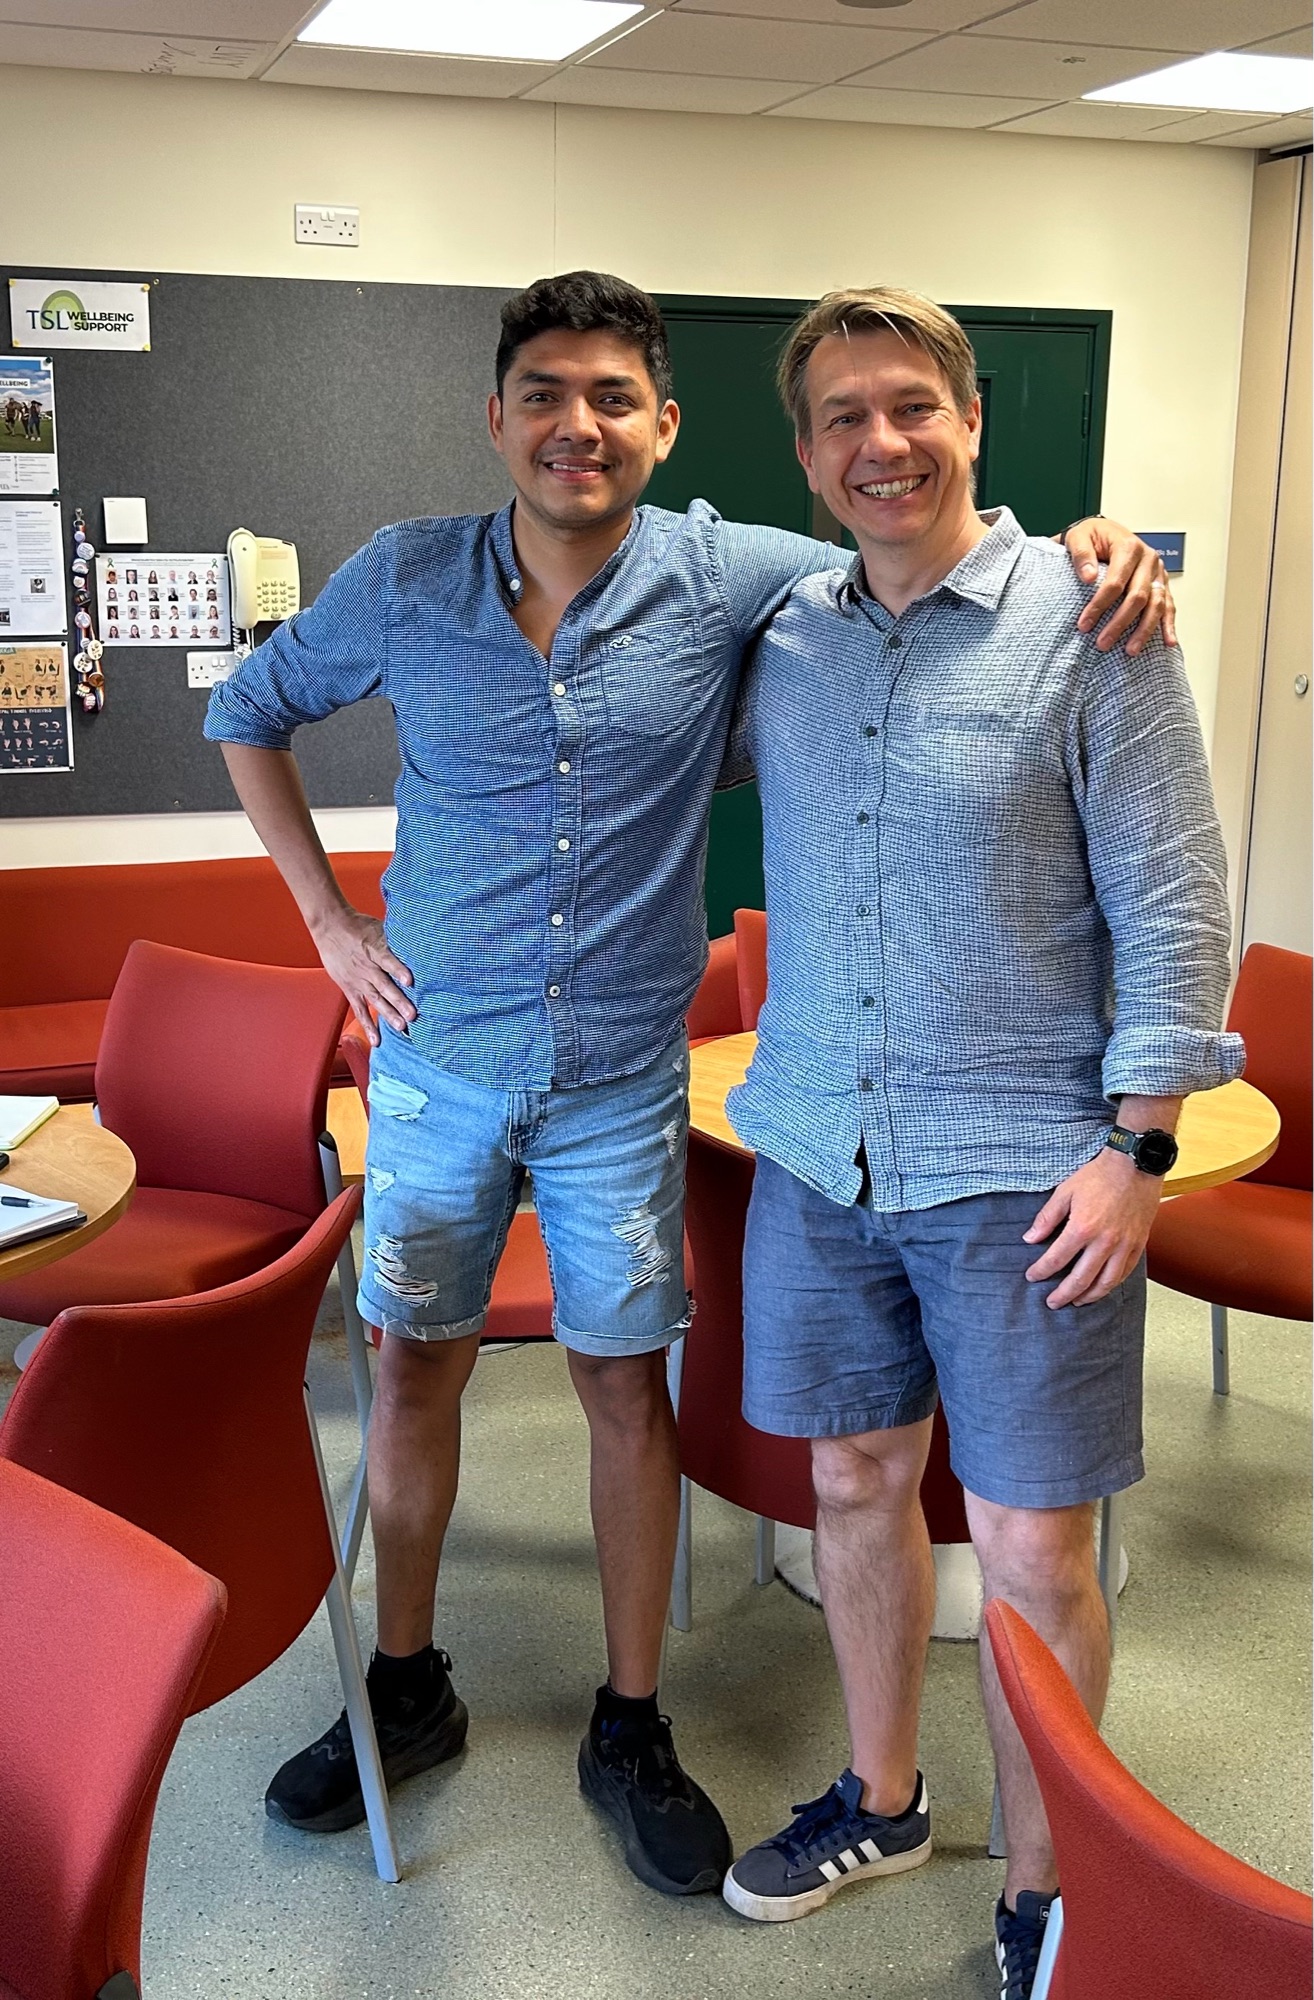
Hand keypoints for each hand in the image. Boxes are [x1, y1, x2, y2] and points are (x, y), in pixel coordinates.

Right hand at [310, 906, 415, 1043]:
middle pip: (384, 986)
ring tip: (401, 1027)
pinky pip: (359, 1010)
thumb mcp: (379, 927)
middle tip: (413, 1015)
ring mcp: (358, 980)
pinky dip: (368, 1024)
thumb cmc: (359, 926)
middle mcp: (367, 967)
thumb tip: (421, 942)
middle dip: (399, 1001)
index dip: (398, 969)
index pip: (387, 959)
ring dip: (388, 1014)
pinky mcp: (350, 989)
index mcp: (374, 949)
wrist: (330, 926)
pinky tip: (377, 1039)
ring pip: (375, 999)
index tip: (410, 980)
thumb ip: (396, 939)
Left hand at [1023, 1149, 1160, 1308]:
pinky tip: (1101, 1287)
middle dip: (1063, 1294)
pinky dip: (1111, 1285)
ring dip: (1088, 1296)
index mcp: (1082, 1228)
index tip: (1032, 1277)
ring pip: (1105, 1282)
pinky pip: (1124, 1273)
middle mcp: (1104, 1242)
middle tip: (1052, 1303)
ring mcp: (1124, 1246)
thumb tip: (1030, 1239)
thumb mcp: (1065, 1191)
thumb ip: (1047, 1218)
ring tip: (1076, 1302)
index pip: (1056, 1259)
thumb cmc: (1100, 1175)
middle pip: (1080, 1279)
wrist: (1135, 1165)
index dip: (1041, 1271)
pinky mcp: (1138, 1244)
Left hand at [1061, 517, 1176, 655]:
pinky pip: (1169, 605)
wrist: (1105, 532)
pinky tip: (1168, 641)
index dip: (1100, 605)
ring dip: (1144, 630)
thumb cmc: (1092, 536)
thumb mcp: (1078, 537)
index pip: (1116, 582)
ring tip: (1131, 650)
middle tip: (1102, 643)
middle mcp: (1148, 559)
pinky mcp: (1161, 583)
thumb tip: (1089, 576)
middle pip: (1138, 596)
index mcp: (1129, 547)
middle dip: (1120, 623)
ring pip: (1157, 604)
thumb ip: (1081, 554)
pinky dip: (1168, 624)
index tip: (1084, 624)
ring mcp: (1157, 572)